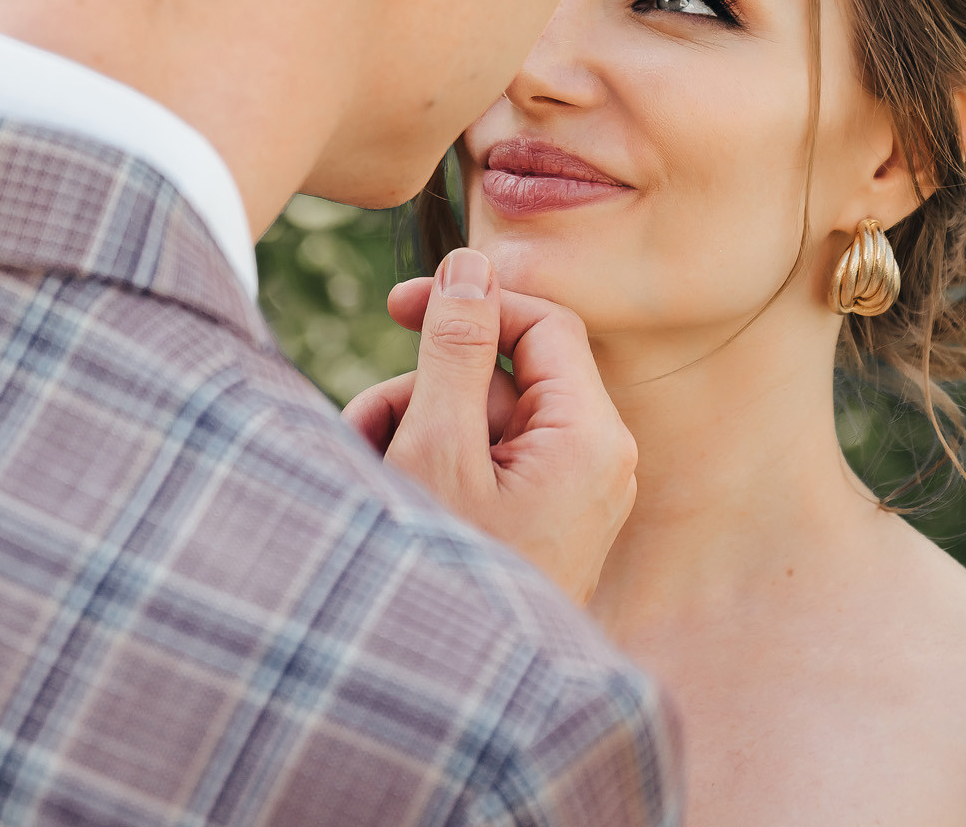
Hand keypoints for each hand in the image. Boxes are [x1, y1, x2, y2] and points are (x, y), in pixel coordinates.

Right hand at [342, 248, 636, 603]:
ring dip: (413, 434)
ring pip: (481, 422)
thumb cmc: (449, 572)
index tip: (401, 303)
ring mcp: (570, 497)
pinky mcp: (541, 524)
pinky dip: (430, 472)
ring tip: (370, 479)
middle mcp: (595, 462)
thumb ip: (457, 347)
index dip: (473, 300)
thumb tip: (472, 262)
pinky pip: (485, 467)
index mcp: (592, 437)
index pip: (544, 324)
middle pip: (501, 377)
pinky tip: (388, 502)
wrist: (454, 703)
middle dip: (424, 393)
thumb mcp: (439, 447)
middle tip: (369, 431)